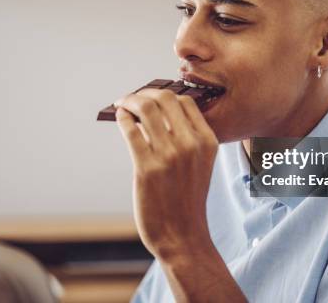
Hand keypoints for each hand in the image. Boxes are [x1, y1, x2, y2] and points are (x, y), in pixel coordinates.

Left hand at [114, 88, 218, 259]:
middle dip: (144, 93)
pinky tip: (120, 118)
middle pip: (165, 98)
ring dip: (129, 101)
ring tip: (122, 105)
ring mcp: (169, 155)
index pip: (185, 101)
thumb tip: (155, 113)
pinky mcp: (146, 167)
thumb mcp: (200, 164)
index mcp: (207, 142)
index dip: (164, 94)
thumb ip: (187, 139)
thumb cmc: (187, 200)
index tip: (151, 96)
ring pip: (146, 109)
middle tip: (132, 98)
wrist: (182, 235)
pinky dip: (123, 118)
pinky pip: (130, 130)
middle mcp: (190, 144)